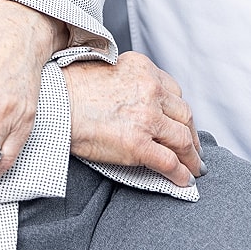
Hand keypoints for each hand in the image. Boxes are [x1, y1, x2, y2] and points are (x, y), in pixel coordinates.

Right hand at [62, 52, 201, 188]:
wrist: (55, 104)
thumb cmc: (73, 88)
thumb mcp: (110, 71)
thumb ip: (132, 82)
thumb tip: (141, 102)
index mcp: (143, 68)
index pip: (174, 92)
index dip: (180, 111)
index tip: (182, 123)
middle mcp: (150, 89)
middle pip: (184, 114)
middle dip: (191, 133)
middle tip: (193, 148)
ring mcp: (146, 117)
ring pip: (183, 139)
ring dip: (192, 156)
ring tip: (194, 167)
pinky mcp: (139, 144)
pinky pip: (170, 162)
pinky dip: (181, 174)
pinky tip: (184, 180)